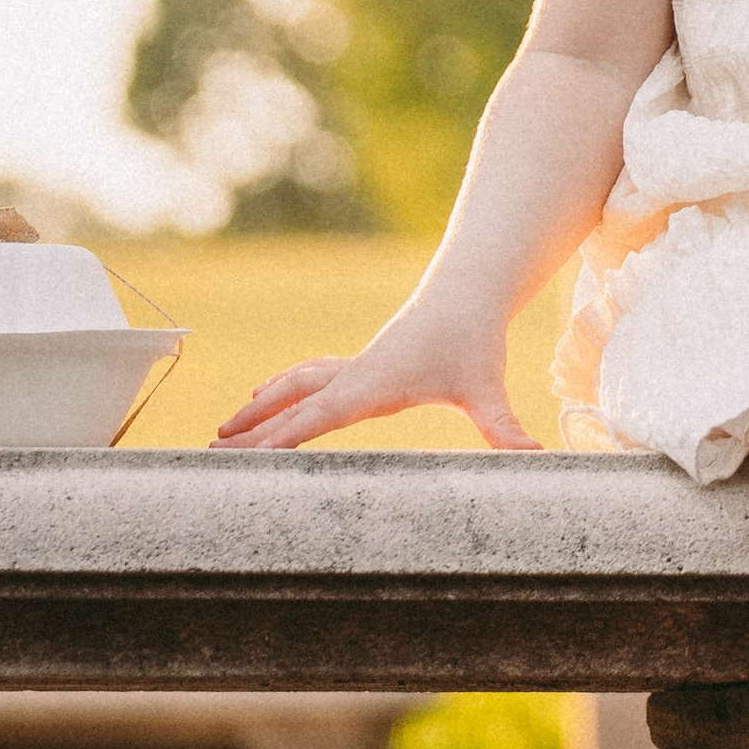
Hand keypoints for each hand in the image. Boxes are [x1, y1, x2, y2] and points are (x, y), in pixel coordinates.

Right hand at [215, 305, 534, 453]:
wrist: (468, 292)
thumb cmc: (475, 340)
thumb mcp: (487, 388)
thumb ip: (503, 427)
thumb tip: (535, 454)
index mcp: (374, 385)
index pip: (318, 416)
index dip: (282, 437)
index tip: (247, 456)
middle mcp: (356, 375)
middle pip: (293, 401)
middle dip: (254, 428)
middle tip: (212, 450)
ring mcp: (356, 367)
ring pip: (296, 384)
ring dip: (262, 406)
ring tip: (226, 430)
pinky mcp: (363, 363)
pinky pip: (310, 377)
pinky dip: (283, 389)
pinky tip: (267, 398)